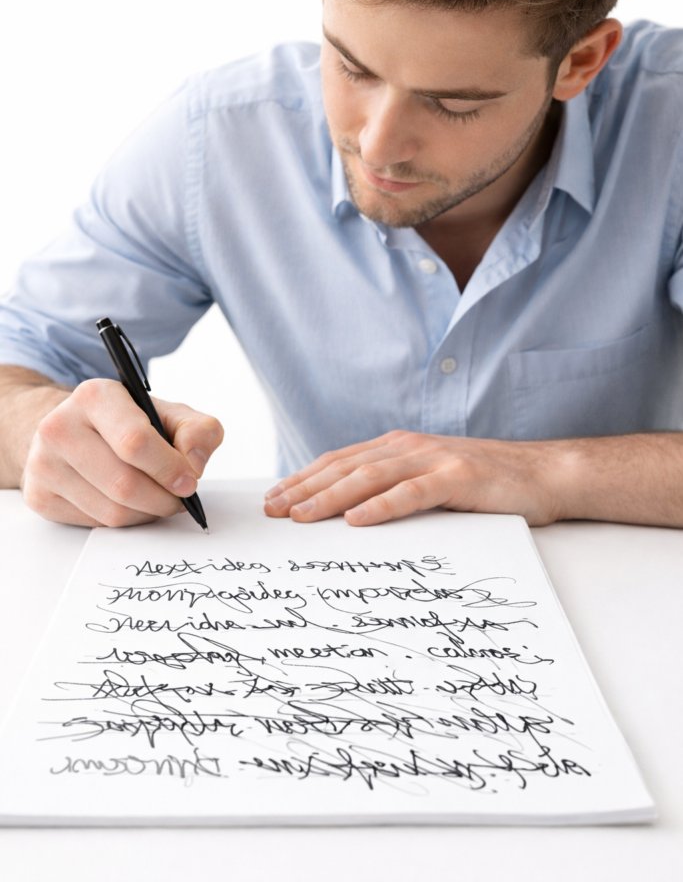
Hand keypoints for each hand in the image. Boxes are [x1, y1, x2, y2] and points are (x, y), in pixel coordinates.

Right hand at [22, 378, 223, 526]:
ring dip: (146, 514)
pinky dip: (124, 521)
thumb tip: (194, 465)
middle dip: (163, 499)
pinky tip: (130, 504)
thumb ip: (198, 431)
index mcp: (95, 396)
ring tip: (157, 499)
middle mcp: (59, 426)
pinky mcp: (39, 495)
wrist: (73, 430)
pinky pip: (96, 524)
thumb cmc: (127, 423)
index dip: (169, 468)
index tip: (189, 481)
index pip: (135, 441)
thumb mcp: (169, 414)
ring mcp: (44, 463)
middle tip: (178, 498)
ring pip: (112, 511)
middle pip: (124, 484)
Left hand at [264, 430, 560, 526]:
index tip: (273, 499)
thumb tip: (350, 515)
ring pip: (370, 477)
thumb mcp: (432, 479)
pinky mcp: (458, 478)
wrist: (544, 473)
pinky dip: (382, 506)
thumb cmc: (486, 484)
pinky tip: (357, 521)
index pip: (340, 461)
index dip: (303, 478)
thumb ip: (396, 488)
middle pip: (345, 467)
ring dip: (331, 498)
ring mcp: (434, 460)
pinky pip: (412, 493)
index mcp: (399, 447)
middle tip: (272, 511)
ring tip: (301, 517)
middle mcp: (410, 447)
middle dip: (304, 489)